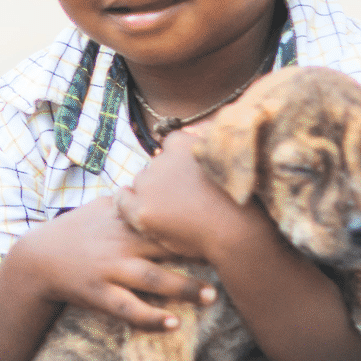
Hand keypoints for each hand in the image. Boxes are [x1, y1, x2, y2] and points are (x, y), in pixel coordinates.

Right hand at [21, 194, 216, 332]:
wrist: (37, 259)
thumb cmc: (77, 231)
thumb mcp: (102, 207)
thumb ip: (133, 199)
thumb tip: (162, 177)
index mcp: (124, 221)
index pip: (165, 218)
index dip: (194, 220)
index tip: (224, 222)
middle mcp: (120, 243)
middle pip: (166, 247)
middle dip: (198, 253)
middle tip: (232, 259)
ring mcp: (109, 269)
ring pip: (152, 280)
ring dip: (184, 289)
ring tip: (212, 296)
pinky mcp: (98, 294)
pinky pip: (128, 309)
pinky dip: (151, 318)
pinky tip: (173, 324)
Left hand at [117, 128, 261, 265]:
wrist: (238, 231)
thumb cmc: (237, 197)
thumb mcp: (224, 157)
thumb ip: (205, 139)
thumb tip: (193, 128)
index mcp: (181, 142)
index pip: (170, 145)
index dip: (178, 161)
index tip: (187, 175)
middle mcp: (161, 159)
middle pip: (155, 165)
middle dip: (164, 178)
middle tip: (184, 198)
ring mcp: (150, 185)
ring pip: (141, 183)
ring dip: (150, 193)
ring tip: (173, 211)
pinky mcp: (143, 210)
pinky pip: (122, 200)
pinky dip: (125, 202)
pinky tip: (132, 207)